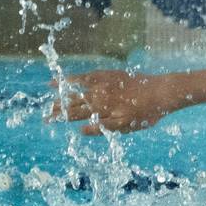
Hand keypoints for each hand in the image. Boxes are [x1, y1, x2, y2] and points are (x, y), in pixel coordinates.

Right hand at [55, 70, 173, 135]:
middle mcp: (99, 96)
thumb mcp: (126, 126)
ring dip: (63, 92)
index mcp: (102, 111)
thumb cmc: (146, 114)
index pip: (75, 115)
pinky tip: (65, 78)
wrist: (160, 92)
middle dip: (58, 108)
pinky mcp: (108, 75)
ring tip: (49, 93)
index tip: (48, 120)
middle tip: (45, 112)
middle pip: (73, 103)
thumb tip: (81, 130)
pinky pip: (87, 75)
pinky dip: (75, 77)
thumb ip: (103, 128)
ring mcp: (103, 84)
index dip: (61, 117)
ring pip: (78, 89)